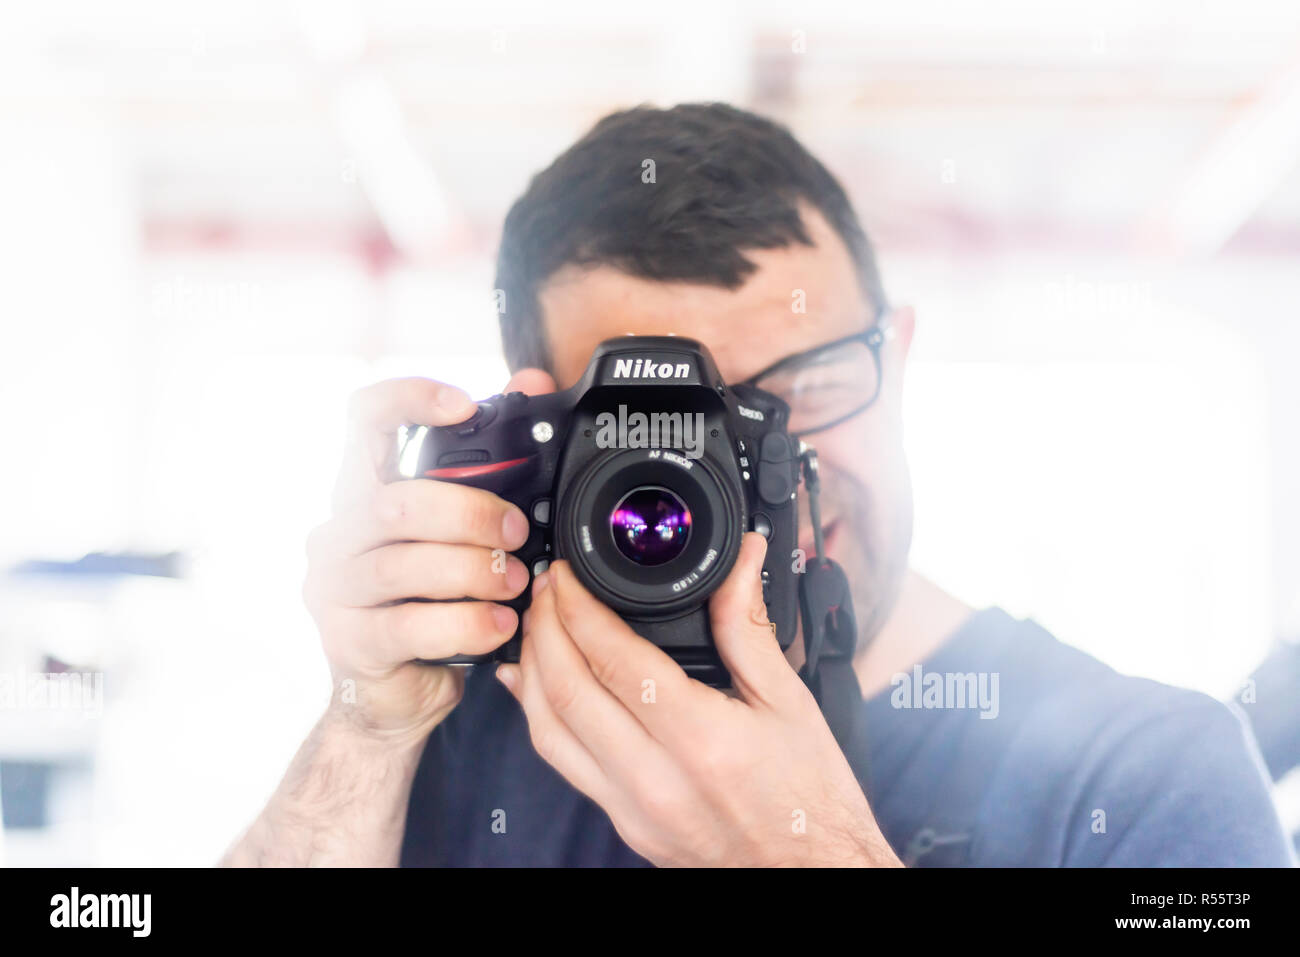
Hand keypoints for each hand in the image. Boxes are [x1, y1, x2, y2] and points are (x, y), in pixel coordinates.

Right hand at [302, 368, 555, 746]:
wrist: (394, 697)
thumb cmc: (431, 604)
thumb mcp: (461, 536)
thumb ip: (491, 468)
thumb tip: (532, 383)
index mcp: (363, 493)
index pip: (363, 420)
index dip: (408, 400)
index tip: (463, 405)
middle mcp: (337, 533)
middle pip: (398, 501)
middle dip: (471, 513)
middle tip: (516, 531)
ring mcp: (333, 589)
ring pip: (404, 564)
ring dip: (475, 571)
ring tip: (515, 583)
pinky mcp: (347, 641)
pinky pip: (410, 625)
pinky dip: (467, 623)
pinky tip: (499, 625)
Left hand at [496, 533, 901, 866]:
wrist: (813, 872)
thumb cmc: (810, 798)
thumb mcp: (790, 701)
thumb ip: (749, 625)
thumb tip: (739, 560)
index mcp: (701, 741)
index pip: (615, 661)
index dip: (578, 608)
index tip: (568, 576)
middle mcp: (656, 780)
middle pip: (567, 692)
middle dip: (544, 629)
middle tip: (546, 588)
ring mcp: (632, 808)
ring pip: (548, 732)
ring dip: (532, 670)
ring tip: (535, 626)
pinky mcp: (623, 823)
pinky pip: (562, 763)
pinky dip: (540, 715)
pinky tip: (536, 685)